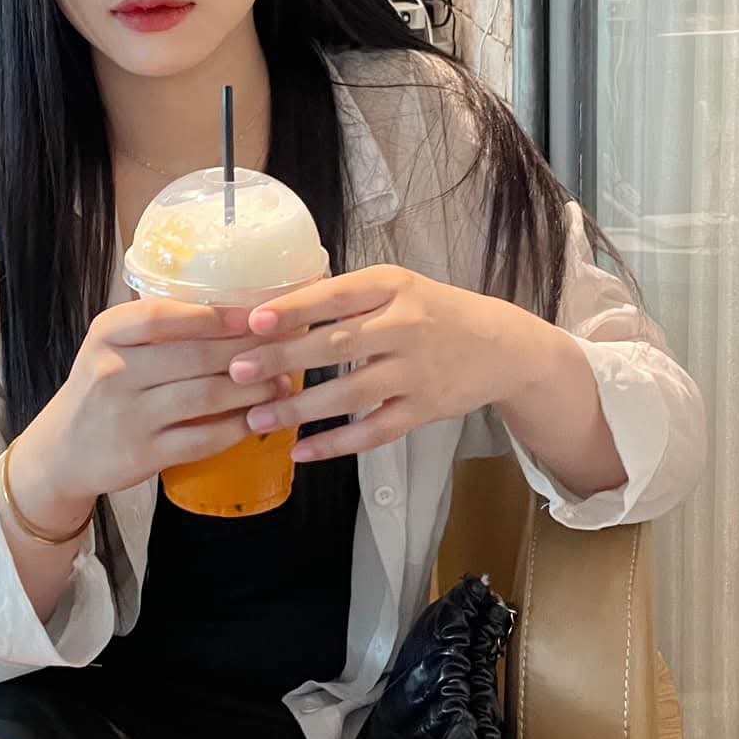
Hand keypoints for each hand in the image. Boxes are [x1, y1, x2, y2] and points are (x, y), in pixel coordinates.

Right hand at [8, 299, 291, 532]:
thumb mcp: (112, 346)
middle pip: (194, 356)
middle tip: (286, 346)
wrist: (62, 450)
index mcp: (107, 335)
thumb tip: (239, 311)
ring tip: (282, 382)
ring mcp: (128, 416)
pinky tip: (259, 419)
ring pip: (205, 396)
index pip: (162, 316)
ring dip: (252, 389)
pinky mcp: (142, 455)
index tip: (256, 315)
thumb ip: (159, 328)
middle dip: (247, 350)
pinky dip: (236, 428)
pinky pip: (202, 438)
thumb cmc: (101, 387)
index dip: (214, 316)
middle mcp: (113, 372)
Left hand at [227, 266, 557, 462]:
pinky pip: (375, 431)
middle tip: (238, 373)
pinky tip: (302, 451)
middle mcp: (406, 326)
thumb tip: (270, 313)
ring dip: (301, 409)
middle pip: (338, 345)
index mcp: (392, 286)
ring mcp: (417, 371)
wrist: (500, 346)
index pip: (338, 294)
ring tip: (257, 418)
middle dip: (284, 359)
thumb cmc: (430, 311)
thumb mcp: (394, 288)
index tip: (253, 321)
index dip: (295, 308)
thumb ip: (343, 299)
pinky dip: (337, 444)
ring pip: (352, 394)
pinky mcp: (425, 410)